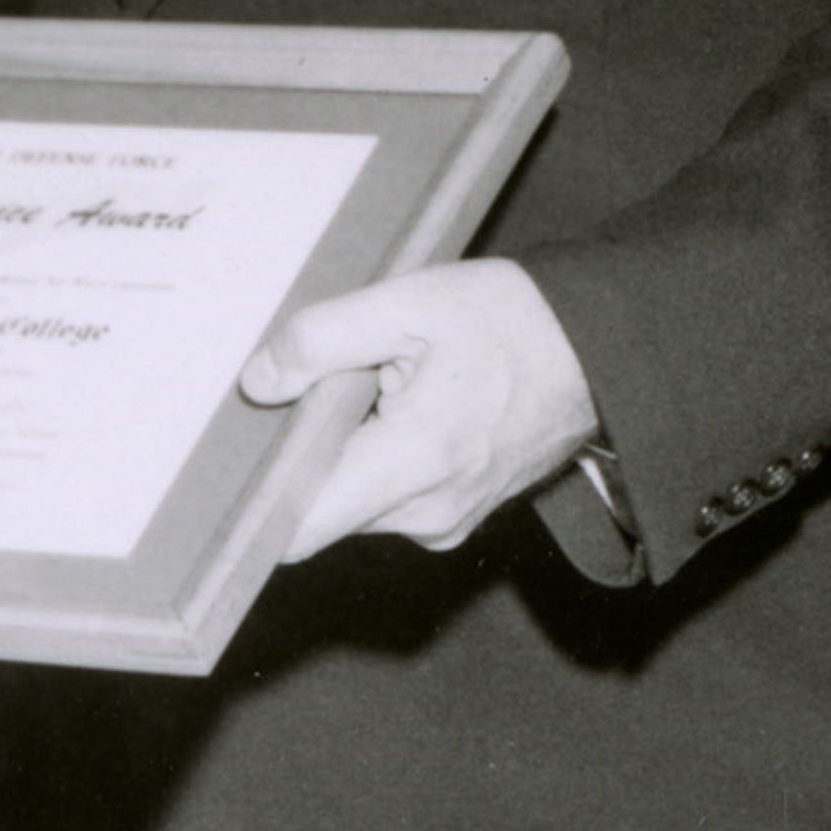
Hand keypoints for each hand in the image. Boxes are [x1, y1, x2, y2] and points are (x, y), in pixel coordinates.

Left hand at [237, 257, 600, 559]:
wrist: (602, 351)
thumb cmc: (511, 322)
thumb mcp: (409, 302)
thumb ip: (324, 339)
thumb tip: (259, 381)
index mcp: (415, 463)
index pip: (301, 527)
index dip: (255, 502)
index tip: (229, 465)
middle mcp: (428, 514)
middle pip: (320, 511)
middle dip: (301, 459)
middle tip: (304, 392)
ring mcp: (447, 522)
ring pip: (353, 506)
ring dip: (341, 457)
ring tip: (361, 389)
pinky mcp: (457, 514)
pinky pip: (388, 501)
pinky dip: (375, 463)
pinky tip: (389, 407)